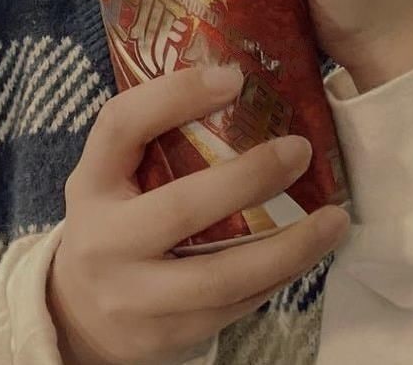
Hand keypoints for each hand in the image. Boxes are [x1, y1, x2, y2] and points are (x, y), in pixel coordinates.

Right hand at [49, 64, 349, 364]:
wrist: (78, 315)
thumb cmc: (115, 219)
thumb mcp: (115, 174)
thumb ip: (158, 135)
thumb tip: (241, 80)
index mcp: (91, 181)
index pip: (122, 125)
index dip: (175, 95)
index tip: (234, 77)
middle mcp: (104, 239)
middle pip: (182, 208)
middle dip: (250, 179)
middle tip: (301, 150)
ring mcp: (134, 295)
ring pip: (220, 275)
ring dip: (287, 247)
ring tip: (334, 219)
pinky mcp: (166, 336)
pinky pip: (233, 306)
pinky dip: (277, 276)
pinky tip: (309, 251)